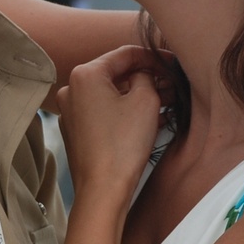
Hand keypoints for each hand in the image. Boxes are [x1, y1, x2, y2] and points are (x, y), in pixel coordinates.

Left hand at [56, 46, 163, 202]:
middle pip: (117, 74)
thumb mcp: (146, 101)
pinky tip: (151, 118)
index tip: (172, 63)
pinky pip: (104, 111)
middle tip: (172, 85)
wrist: (103, 189)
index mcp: (85, 74)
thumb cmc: (123, 144)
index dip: (153, 57)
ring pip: (112, 94)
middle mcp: (72, 88)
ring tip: (167, 102)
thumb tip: (144, 73)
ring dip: (138, 96)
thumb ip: (147, 76)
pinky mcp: (76, 129)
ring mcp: (71, 110)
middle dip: (147, 79)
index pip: (125, 54)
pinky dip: (125, 111)